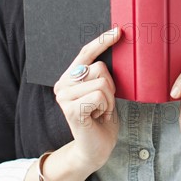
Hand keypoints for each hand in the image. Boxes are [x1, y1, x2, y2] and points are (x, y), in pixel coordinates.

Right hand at [53, 27, 121, 170]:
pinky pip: (99, 95)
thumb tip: (116, 47)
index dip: (102, 41)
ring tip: (100, 111)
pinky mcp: (71, 109)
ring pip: (102, 82)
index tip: (118, 31)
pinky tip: (98, 117)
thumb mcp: (103, 91)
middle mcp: (62, 85)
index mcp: (69, 77)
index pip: (86, 53)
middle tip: (104, 104)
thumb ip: (101, 74)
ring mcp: (64, 97)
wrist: (94, 149)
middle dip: (110, 86)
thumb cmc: (101, 119)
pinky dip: (106, 108)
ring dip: (109, 100)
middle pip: (99, 67)